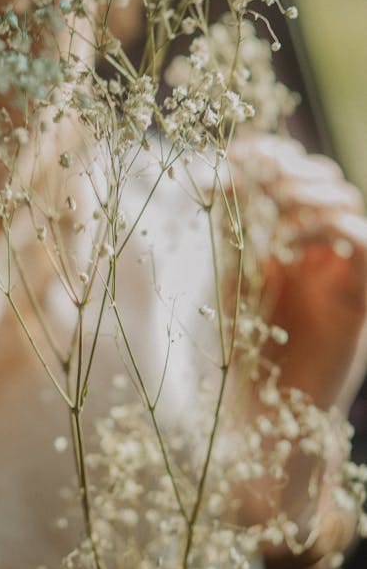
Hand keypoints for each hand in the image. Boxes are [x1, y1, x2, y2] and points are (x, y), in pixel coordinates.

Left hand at [232, 135, 366, 411]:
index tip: (238, 150)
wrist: (259, 418)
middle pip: (324, 179)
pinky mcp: (357, 300)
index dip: (273, 154)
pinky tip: (287, 243)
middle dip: (290, 166)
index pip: (295, 174)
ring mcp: (340, 273)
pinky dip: (329, 227)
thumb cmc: (236, 352)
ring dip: (307, 190)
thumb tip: (217, 167)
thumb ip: (231, 225)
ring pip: (346, 202)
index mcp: (286, 239)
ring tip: (272, 203)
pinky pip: (365, 244)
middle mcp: (318, 250)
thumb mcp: (226, 274)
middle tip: (258, 173)